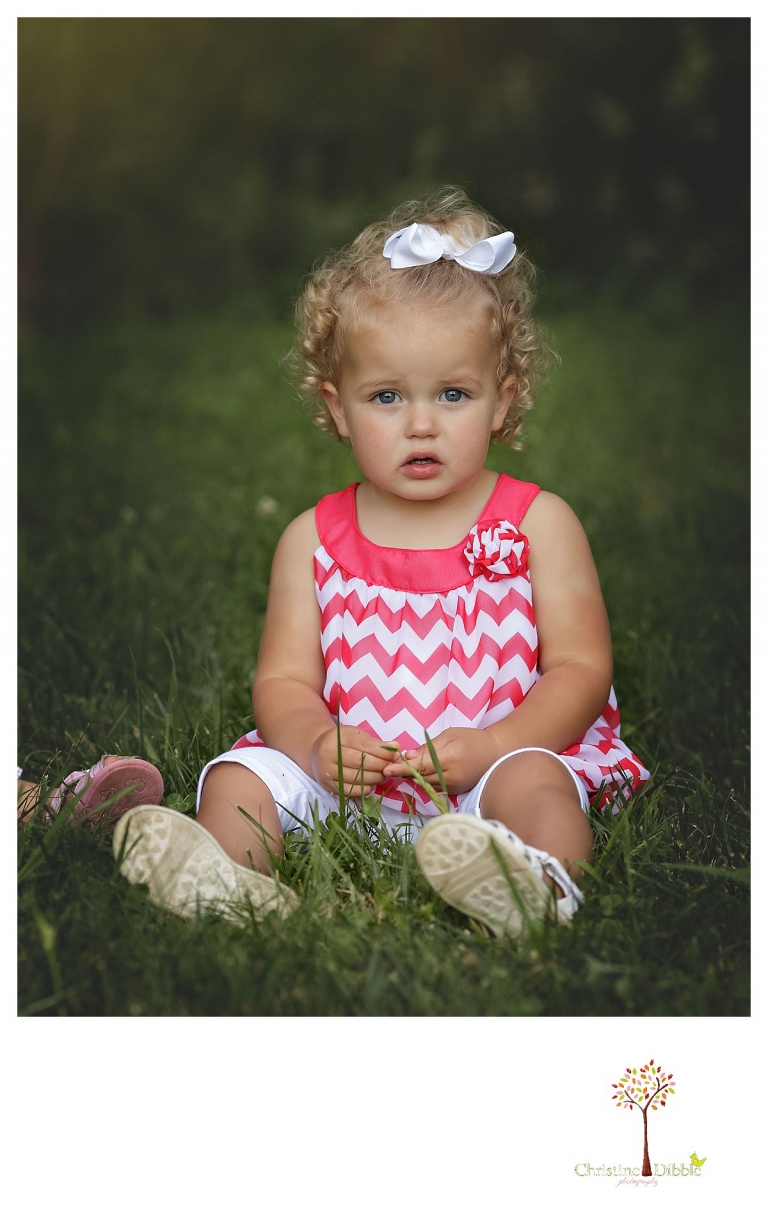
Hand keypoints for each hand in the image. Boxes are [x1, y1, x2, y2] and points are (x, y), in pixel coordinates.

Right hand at [310, 726, 401, 797]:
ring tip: (384, 774)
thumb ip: (375, 742)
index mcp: (337, 738)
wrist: (316, 752)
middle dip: (381, 765)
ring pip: (357, 777)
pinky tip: (372, 783)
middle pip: (361, 762)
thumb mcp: (356, 735)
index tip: (396, 754)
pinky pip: (351, 791)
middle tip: (392, 767)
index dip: (383, 751)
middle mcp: (328, 754)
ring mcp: (326, 771)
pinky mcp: (328, 786)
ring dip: (376, 778)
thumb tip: (396, 748)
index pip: (364, 745)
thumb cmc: (341, 742)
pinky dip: (365, 788)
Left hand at [382, 728, 499, 794]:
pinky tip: (420, 772)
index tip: (386, 769)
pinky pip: (434, 787)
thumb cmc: (472, 739)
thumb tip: (408, 756)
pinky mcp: (456, 792)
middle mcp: (451, 776)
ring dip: (413, 777)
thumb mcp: (450, 735)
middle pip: (420, 777)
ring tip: (402, 767)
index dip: (401, 768)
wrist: (496, 752)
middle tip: (389, 764)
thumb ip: (428, 747)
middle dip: (403, 772)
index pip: (420, 766)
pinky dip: (424, 780)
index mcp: (450, 759)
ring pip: (425, 784)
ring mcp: (454, 787)